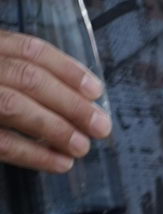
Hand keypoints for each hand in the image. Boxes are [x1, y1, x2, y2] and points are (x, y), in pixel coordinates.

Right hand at [0, 29, 111, 172]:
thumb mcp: (0, 72)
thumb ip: (22, 76)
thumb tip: (79, 100)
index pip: (29, 49)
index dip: (67, 69)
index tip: (96, 90)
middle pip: (28, 78)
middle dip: (70, 103)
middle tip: (101, 126)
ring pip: (13, 106)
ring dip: (55, 128)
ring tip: (82, 147)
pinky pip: (0, 142)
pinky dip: (34, 154)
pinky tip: (60, 163)